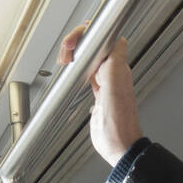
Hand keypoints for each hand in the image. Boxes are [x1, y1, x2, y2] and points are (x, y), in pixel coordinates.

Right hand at [58, 26, 142, 166]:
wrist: (119, 147)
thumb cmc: (119, 125)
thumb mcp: (114, 88)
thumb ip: (113, 63)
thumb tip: (115, 39)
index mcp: (118, 68)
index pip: (105, 37)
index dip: (87, 34)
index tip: (74, 43)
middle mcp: (112, 73)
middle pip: (94, 45)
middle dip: (77, 43)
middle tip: (65, 53)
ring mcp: (105, 83)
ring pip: (89, 57)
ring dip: (75, 54)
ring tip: (64, 60)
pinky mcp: (98, 94)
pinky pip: (87, 73)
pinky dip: (76, 69)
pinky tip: (70, 71)